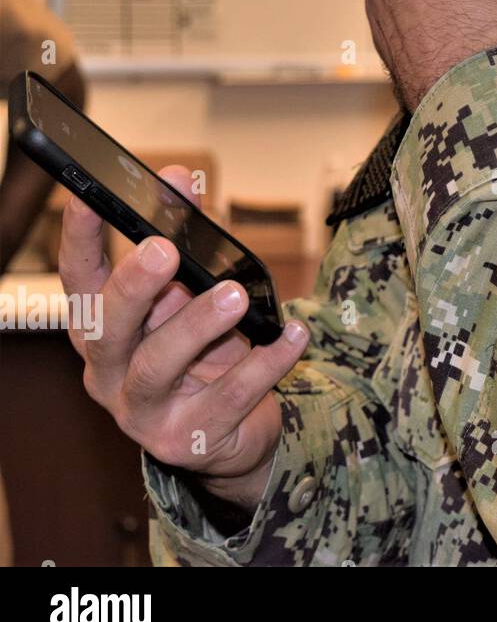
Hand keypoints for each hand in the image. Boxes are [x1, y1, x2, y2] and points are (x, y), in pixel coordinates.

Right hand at [59, 166, 308, 510]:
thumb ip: (186, 240)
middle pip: (108, 327)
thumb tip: (180, 182)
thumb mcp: (190, 296)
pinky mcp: (188, 439)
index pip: (79, 280)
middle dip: (134, 285)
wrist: (233, 433)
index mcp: (101, 328)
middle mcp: (109, 371)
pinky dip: (263, 363)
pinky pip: (228, 397)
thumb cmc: (204, 350)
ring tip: (234, 295)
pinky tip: (292, 335)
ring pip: (159, 365)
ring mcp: (142, 411)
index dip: (79, 239)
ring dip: (197, 325)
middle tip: (164, 248)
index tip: (89, 197)